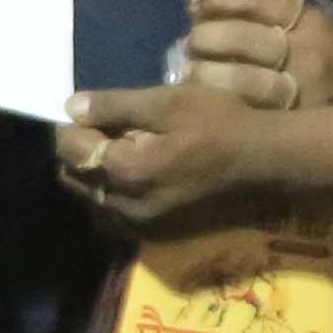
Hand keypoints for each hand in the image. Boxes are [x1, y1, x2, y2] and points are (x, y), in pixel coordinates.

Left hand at [56, 73, 284, 235]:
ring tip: (120, 145)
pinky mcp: (153, 230)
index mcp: (125, 171)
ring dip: (94, 171)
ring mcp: (139, 223)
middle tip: (104, 125)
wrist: (262, 161)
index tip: (88, 109)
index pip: (70, 149)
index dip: (72, 125)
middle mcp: (124, 206)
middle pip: (74, 177)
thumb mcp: (168, 102)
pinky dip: (112, 190)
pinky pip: (112, 211)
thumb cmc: (219, 123)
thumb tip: (71, 106)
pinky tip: (134, 169)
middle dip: (79, 150)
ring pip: (91, 196)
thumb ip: (115, 106)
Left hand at [171, 0, 332, 115]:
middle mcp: (312, 58)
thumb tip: (207, 3)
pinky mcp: (291, 129)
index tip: (198, 3)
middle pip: (246, 40)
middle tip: (192, 40)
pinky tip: (201, 98)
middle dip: (208, 36)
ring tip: (191, 70)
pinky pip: (244, 114)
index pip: (262, 0)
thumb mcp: (315, 22)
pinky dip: (217, 103)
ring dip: (205, 73)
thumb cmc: (331, 57)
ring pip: (241, 82)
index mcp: (316, 25)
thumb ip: (272, 12)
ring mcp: (302, 97)